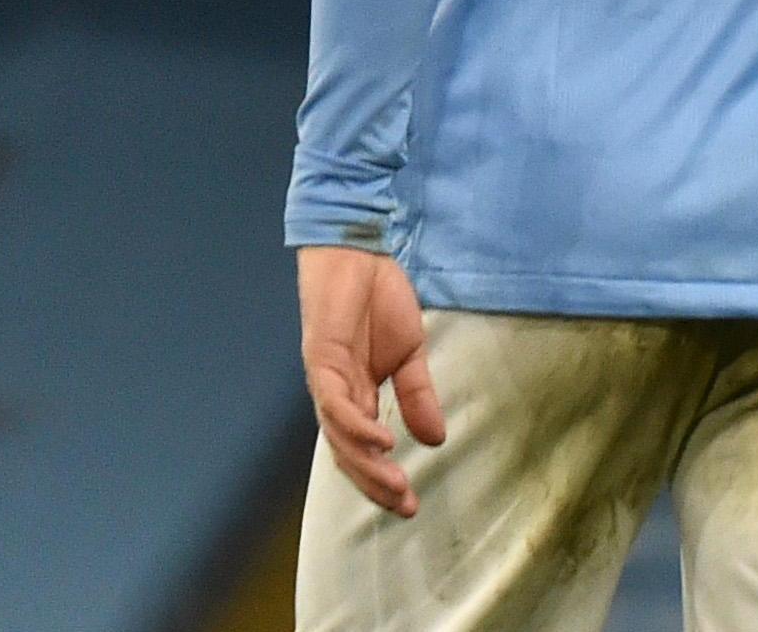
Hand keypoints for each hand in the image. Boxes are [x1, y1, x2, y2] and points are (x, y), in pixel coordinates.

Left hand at [299, 244, 444, 516]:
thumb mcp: (411, 354)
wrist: (359, 251)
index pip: (364, 450)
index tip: (412, 505)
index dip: (383, 480)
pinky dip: (356, 425)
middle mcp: (337, 394)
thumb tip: (436, 440)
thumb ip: (418, 395)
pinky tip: (382, 440)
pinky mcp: (321, 358)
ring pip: (338, 435)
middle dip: (374, 484)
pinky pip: (335, 401)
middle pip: (347, 453)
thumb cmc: (379, 298)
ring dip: (366, 463)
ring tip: (396, 483)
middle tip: (405, 506)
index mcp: (357, 395)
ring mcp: (327, 378)